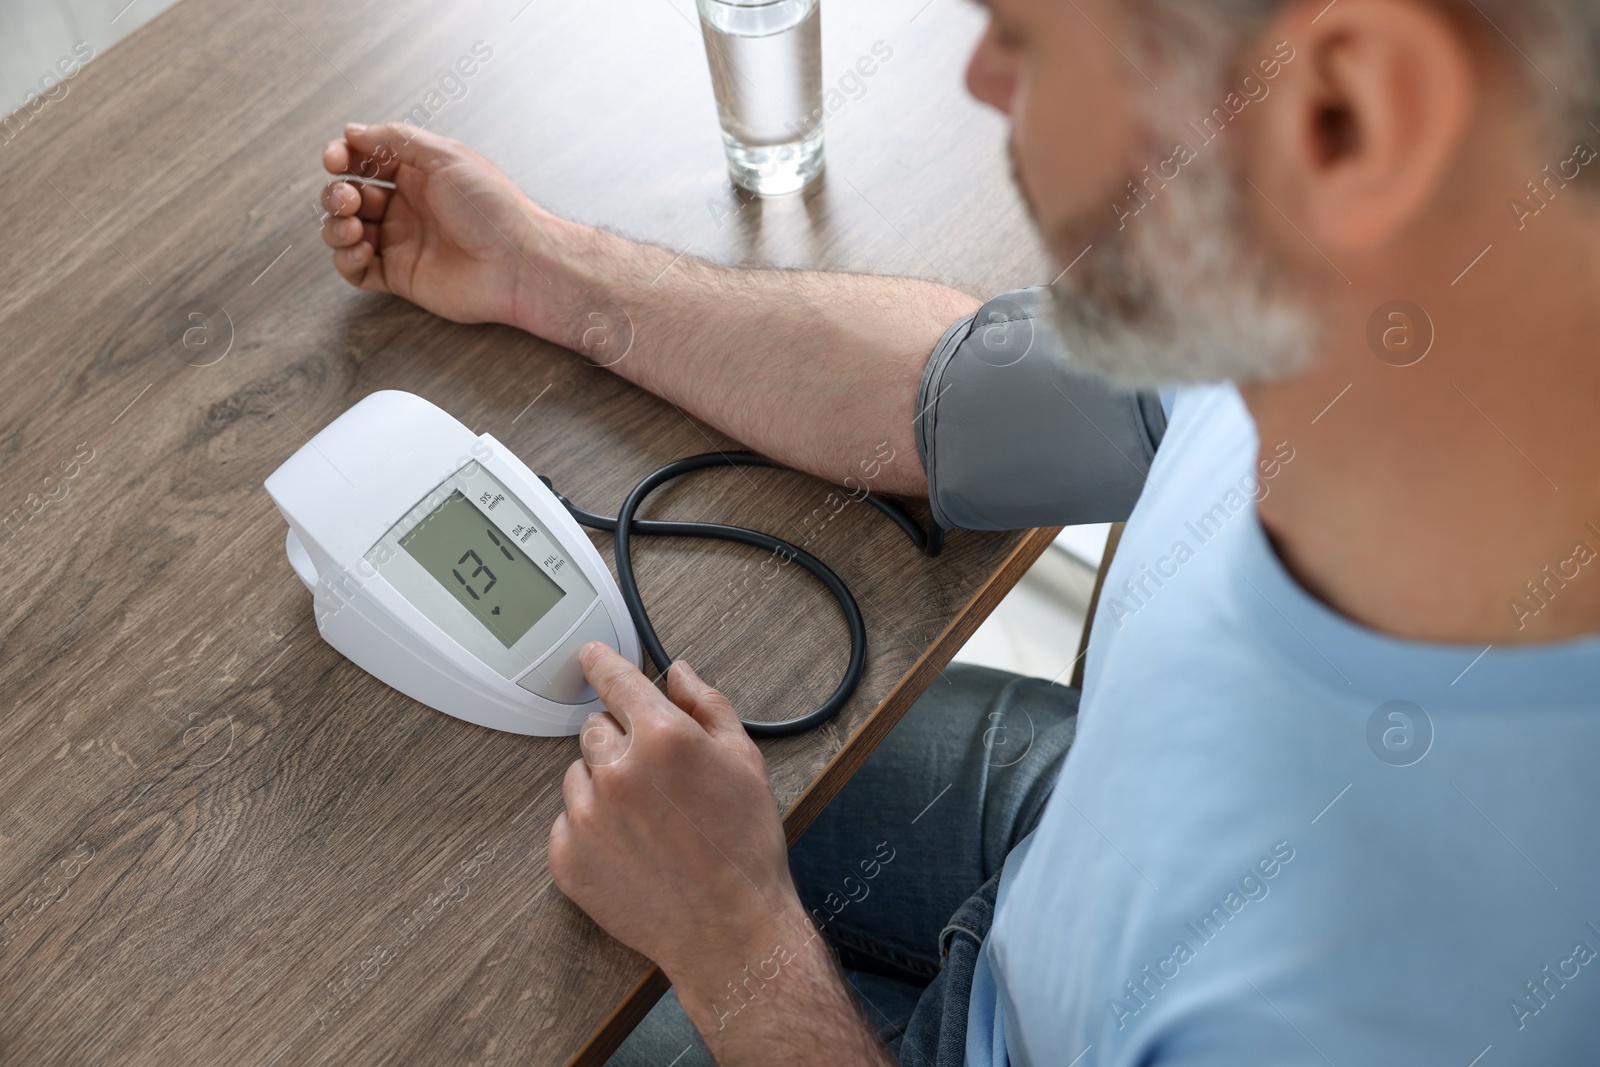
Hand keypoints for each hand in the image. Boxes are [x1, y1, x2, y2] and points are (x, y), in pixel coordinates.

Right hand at [319, 122, 571, 330]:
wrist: (517, 262)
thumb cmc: (492, 208)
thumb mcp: (446, 157)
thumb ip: (397, 140)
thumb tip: (353, 131)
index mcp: (418, 176)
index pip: (364, 162)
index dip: (342, 158)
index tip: (334, 160)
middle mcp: (407, 208)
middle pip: (350, 197)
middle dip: (338, 195)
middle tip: (351, 200)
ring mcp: (402, 243)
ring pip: (346, 232)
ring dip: (335, 226)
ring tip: (353, 227)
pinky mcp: (400, 277)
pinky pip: (356, 270)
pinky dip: (346, 260)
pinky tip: (362, 250)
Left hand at [548, 645, 806, 992]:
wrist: (729, 928)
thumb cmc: (743, 847)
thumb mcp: (744, 761)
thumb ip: (707, 705)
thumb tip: (679, 674)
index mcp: (662, 738)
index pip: (615, 681)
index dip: (602, 664)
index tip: (590, 657)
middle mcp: (616, 771)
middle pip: (595, 730)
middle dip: (622, 743)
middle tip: (657, 779)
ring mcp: (586, 817)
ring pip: (579, 776)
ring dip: (604, 786)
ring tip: (647, 821)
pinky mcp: (567, 858)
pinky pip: (568, 822)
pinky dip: (591, 829)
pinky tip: (630, 847)